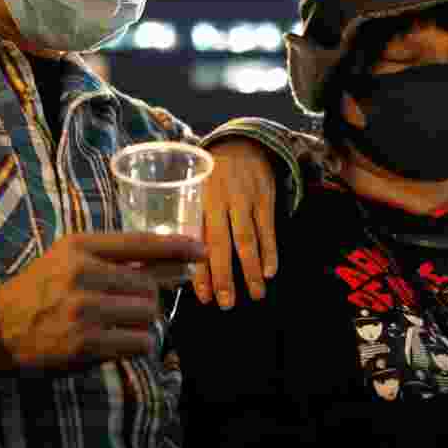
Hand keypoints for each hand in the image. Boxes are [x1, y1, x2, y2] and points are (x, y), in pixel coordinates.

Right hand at [0, 232, 204, 372]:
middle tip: (133, 305)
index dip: (175, 246)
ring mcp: (84, 309)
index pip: (139, 242)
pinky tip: (121, 342)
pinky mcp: (85, 342)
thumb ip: (114, 259)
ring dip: (143, 322)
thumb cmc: (38, 291)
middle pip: (149, 284)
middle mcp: (82, 273)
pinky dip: (138, 344)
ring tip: (119, 324)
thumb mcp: (68, 260)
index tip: (200, 249)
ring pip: (147, 313)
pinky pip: (138, 341)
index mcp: (79, 246)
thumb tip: (172, 264)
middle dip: (150, 297)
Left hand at [193, 138, 277, 307]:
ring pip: (247, 239)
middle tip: (226, 303)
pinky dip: (270, 250)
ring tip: (255, 294)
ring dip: (251, 269)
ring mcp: (243, 198)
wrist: (242, 143)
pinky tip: (269, 271)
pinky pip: (268, 228)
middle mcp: (218, 199)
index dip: (199, 270)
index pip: (195, 241)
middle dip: (223, 276)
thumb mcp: (192, 189)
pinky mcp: (264, 197)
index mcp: (195, 200)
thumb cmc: (210, 176)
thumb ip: (186, 219)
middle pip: (220, 243)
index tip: (203, 297)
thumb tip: (176, 262)